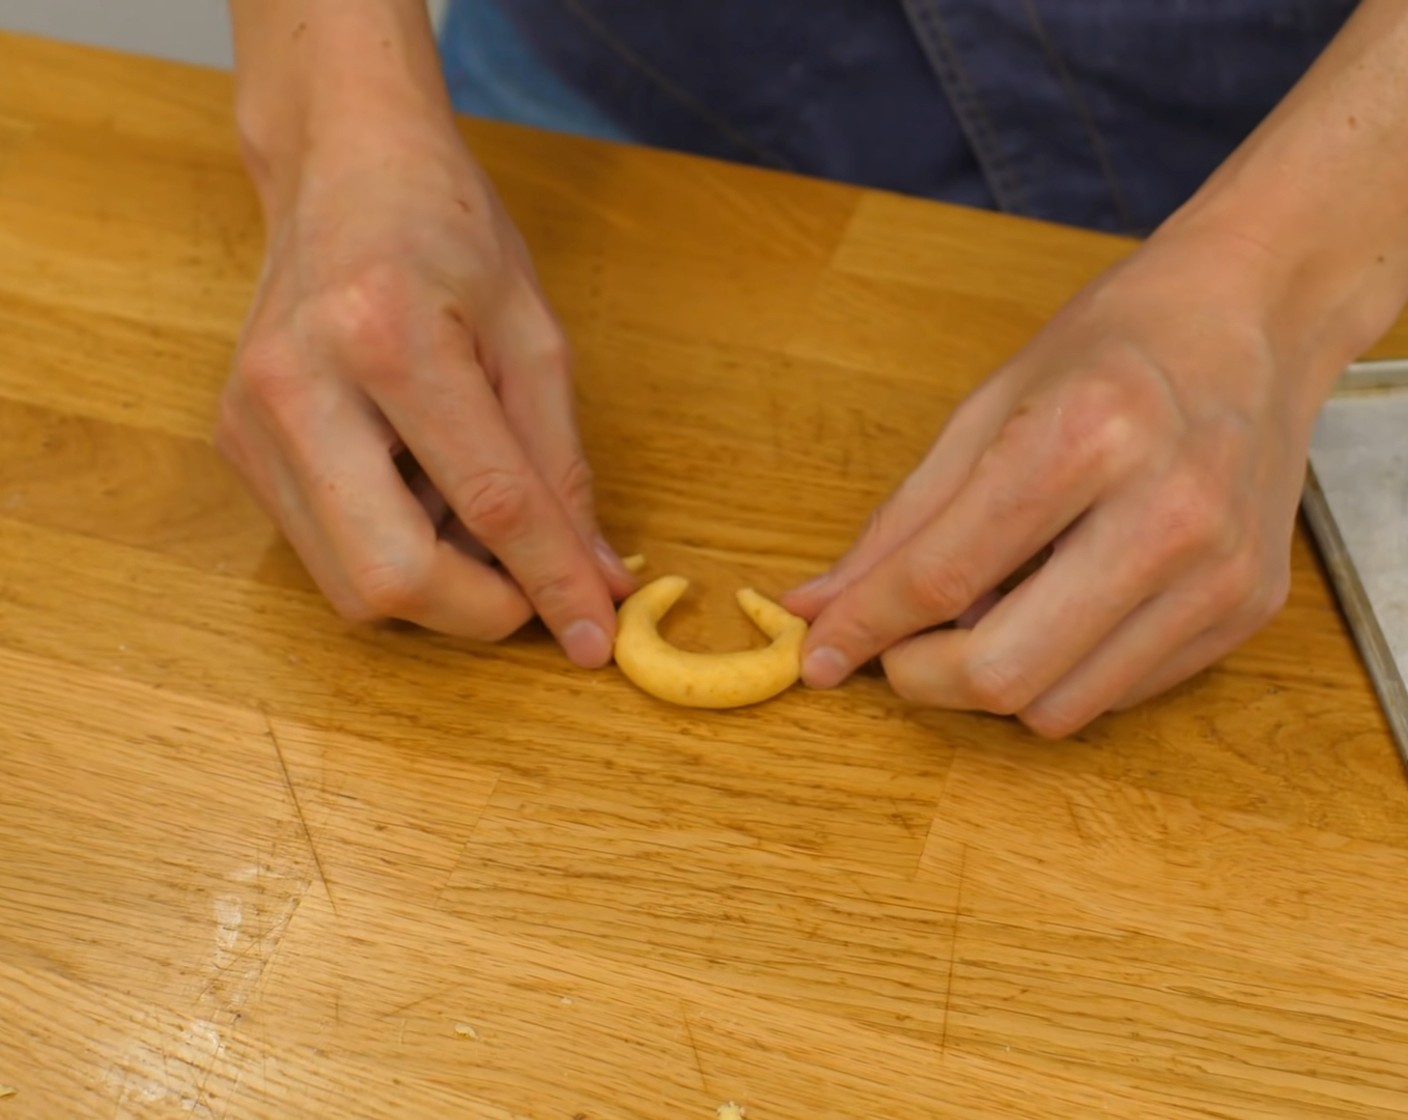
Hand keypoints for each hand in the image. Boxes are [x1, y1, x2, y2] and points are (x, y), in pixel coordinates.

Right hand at [215, 116, 632, 664]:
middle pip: (393, 575)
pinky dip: (394, 551)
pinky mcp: (236, 444)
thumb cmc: (448, 234)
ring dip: (438, 585)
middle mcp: (301, 386)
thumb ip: (562, 465)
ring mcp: (253, 422)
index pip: (489, 502)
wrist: (340, 170)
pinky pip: (326, 550)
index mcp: (390, 336)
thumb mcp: (533, 336)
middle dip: (479, 611)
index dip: (553, 583)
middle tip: (533, 588)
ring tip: (475, 517)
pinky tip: (422, 495)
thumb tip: (596, 576)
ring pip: (352, 584)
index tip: (597, 639)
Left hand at [783, 228, 1329, 735]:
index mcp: (1085, 437)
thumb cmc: (1111, 349)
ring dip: (993, 682)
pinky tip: (1058, 609)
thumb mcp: (985, 409)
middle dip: (922, 679)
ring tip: (986, 614)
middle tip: (899, 649)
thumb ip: (901, 522)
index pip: (943, 575)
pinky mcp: (1248, 610)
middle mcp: (1166, 514)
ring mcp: (1220, 572)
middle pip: (1004, 670)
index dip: (863, 628)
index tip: (816, 655)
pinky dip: (1063, 672)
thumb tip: (817, 608)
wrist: (1254, 317)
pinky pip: (1120, 694)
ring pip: (1059, 707)